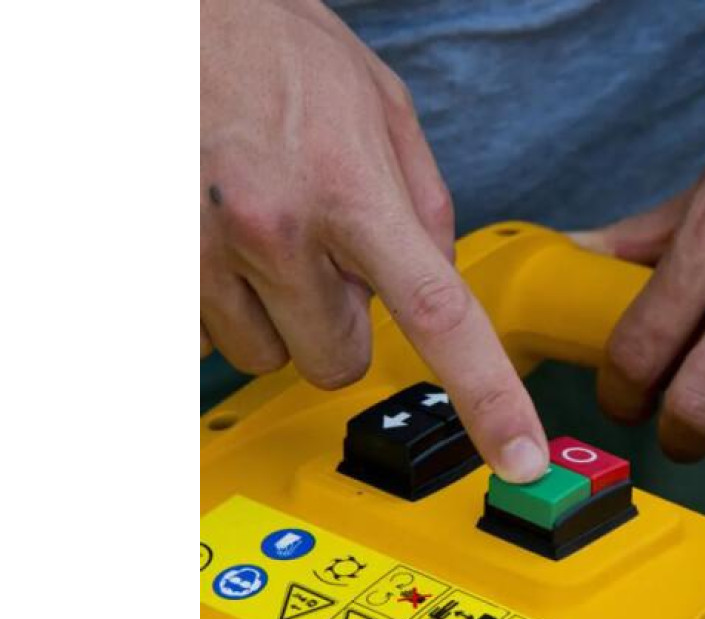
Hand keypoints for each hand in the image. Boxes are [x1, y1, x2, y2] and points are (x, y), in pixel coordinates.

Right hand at [201, 0, 547, 481]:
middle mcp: (275, 231)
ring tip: (266, 234)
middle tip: (325, 259)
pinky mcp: (153, 266)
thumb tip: (439, 279)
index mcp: (352, 193)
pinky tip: (223, 238)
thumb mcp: (381, 111)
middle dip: (341, 326)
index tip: (517, 455)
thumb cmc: (277, 49)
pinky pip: (204, 334)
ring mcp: (203, 253)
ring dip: (277, 315)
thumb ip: (423, 207)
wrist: (176, 12)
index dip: (488, 398)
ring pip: (266, 355)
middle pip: (336, 362)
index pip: (439, 318)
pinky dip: (223, 303)